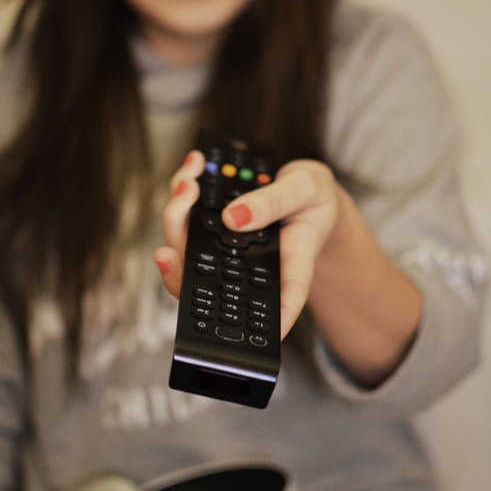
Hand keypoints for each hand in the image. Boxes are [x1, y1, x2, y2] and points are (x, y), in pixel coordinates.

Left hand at [154, 151, 339, 339]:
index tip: (246, 325)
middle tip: (186, 200)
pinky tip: (193, 165)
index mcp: (286, 268)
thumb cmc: (313, 200)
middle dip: (180, 239)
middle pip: (205, 272)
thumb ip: (275, 203)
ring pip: (186, 242)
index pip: (276, 303)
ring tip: (189, 177)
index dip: (259, 322)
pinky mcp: (214, 229)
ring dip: (177, 207)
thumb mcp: (308, 190)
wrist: (305, 191)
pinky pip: (188, 215)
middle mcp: (247, 266)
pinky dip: (185, 189)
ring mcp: (226, 250)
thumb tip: (233, 217)